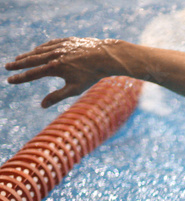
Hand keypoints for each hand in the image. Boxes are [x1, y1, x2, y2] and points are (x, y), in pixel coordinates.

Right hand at [5, 38, 122, 107]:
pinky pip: (49, 44)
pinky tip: (36, 50)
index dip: (20, 78)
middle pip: (31, 60)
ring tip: (19, 59)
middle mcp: (53, 55)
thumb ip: (57, 96)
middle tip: (7, 67)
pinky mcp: (66, 41)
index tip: (9, 80)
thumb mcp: (75, 89)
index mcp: (54, 68)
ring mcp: (59, 46)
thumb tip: (42, 105)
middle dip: (18, 64)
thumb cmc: (91, 75)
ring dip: (28, 55)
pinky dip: (40, 48)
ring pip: (39, 51)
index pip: (32, 74)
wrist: (105, 56)